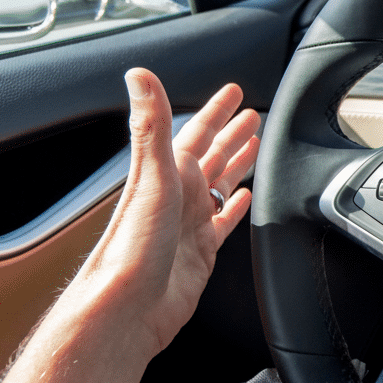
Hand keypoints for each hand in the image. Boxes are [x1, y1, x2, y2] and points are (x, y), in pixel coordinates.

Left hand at [75, 68, 259, 353]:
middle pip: (212, 156)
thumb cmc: (133, 247)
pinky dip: (236, 207)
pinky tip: (243, 200)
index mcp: (169, 173)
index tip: (234, 92)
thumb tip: (139, 75)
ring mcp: (190, 224)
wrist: (128, 307)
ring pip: (219, 185)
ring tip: (254, 148)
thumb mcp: (150, 176)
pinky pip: (224, 221)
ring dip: (237, 165)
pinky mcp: (201, 253)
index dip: (217, 111)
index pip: (197, 131)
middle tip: (253, 115)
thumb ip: (151, 124)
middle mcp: (179, 195)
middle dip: (232, 134)